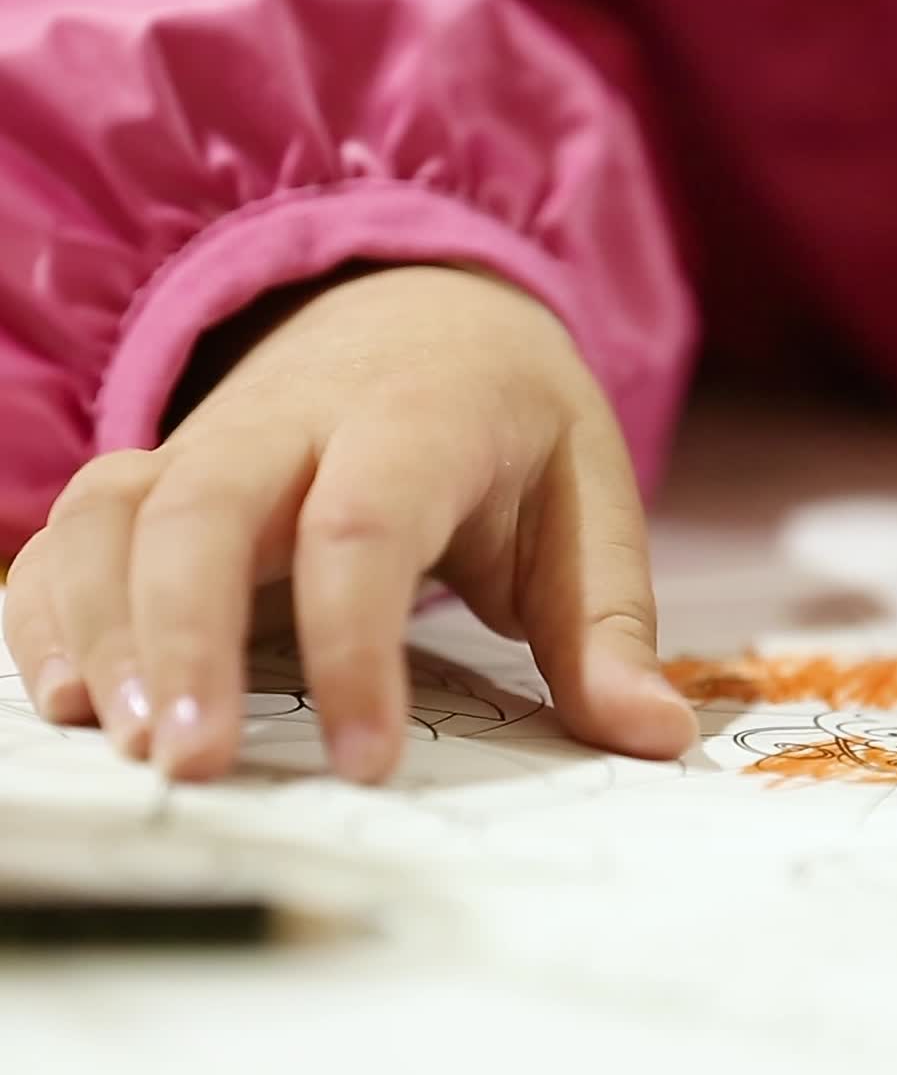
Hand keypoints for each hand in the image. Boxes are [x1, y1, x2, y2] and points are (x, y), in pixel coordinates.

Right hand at [3, 266, 695, 781]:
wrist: (427, 308)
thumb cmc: (513, 420)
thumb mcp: (586, 500)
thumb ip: (609, 622)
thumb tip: (658, 738)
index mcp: (420, 416)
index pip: (366, 523)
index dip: (356, 644)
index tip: (367, 763)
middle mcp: (295, 419)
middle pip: (205, 508)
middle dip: (184, 637)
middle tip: (194, 766)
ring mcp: (214, 438)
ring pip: (118, 513)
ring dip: (102, 627)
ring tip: (126, 742)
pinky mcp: (167, 470)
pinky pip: (79, 527)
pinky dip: (55, 606)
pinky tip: (68, 694)